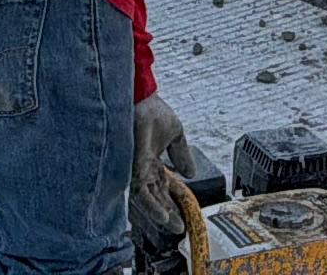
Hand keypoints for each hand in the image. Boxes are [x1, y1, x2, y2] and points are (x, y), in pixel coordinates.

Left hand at [133, 94, 199, 229]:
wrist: (141, 98)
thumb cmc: (153, 111)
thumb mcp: (176, 134)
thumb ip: (182, 155)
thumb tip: (191, 174)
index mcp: (152, 161)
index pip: (164, 187)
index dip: (175, 201)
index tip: (185, 215)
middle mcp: (143, 169)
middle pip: (157, 197)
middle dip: (169, 213)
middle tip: (180, 228)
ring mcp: (138, 169)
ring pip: (148, 199)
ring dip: (161, 214)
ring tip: (173, 226)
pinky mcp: (134, 168)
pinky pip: (142, 192)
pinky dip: (153, 205)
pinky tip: (163, 215)